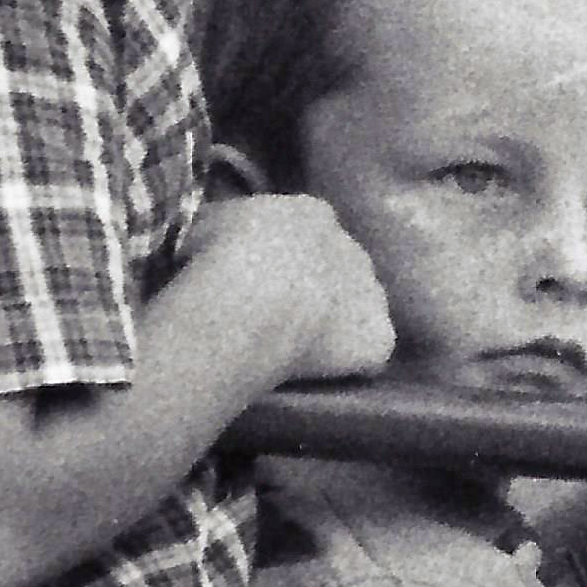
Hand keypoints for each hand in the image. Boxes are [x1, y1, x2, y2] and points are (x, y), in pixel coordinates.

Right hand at [183, 186, 396, 390]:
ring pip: (359, 306)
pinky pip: (368, 351)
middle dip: (316, 285)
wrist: (247, 301)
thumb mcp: (208, 225)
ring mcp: (370, 293)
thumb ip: (227, 228)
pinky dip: (350, 362)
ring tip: (300, 345)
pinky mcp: (377, 336)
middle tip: (278, 313)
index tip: (262, 277)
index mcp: (311, 214)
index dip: (286, 257)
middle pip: (338, 267)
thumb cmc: (217, 257)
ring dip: (337, 322)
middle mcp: (350, 247)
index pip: (308, 230)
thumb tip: (220, 239)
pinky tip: (322, 372)